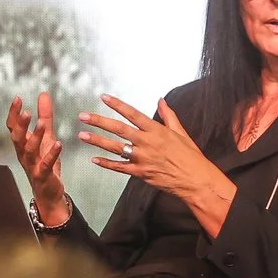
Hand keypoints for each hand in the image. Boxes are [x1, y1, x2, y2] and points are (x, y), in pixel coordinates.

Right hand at [6, 93, 72, 227]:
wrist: (48, 192)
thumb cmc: (44, 162)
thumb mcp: (46, 136)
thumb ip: (45, 116)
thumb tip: (43, 95)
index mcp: (22, 144)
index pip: (13, 127)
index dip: (14, 113)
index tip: (17, 98)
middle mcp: (24, 154)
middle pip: (17, 138)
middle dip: (20, 125)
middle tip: (26, 112)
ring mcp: (32, 165)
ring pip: (30, 150)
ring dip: (35, 137)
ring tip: (42, 124)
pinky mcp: (43, 175)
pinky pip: (45, 164)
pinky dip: (51, 154)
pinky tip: (58, 144)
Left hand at [77, 95, 236, 237]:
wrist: (195, 179)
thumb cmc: (190, 156)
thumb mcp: (181, 132)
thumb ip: (168, 115)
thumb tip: (161, 100)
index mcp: (156, 130)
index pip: (132, 113)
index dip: (117, 105)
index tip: (104, 97)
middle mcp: (147, 142)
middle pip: (118, 129)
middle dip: (99, 121)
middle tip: (84, 116)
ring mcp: (142, 158)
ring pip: (115, 148)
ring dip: (97, 141)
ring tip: (82, 135)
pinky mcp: (140, 172)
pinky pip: (120, 167)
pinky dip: (106, 164)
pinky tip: (94, 159)